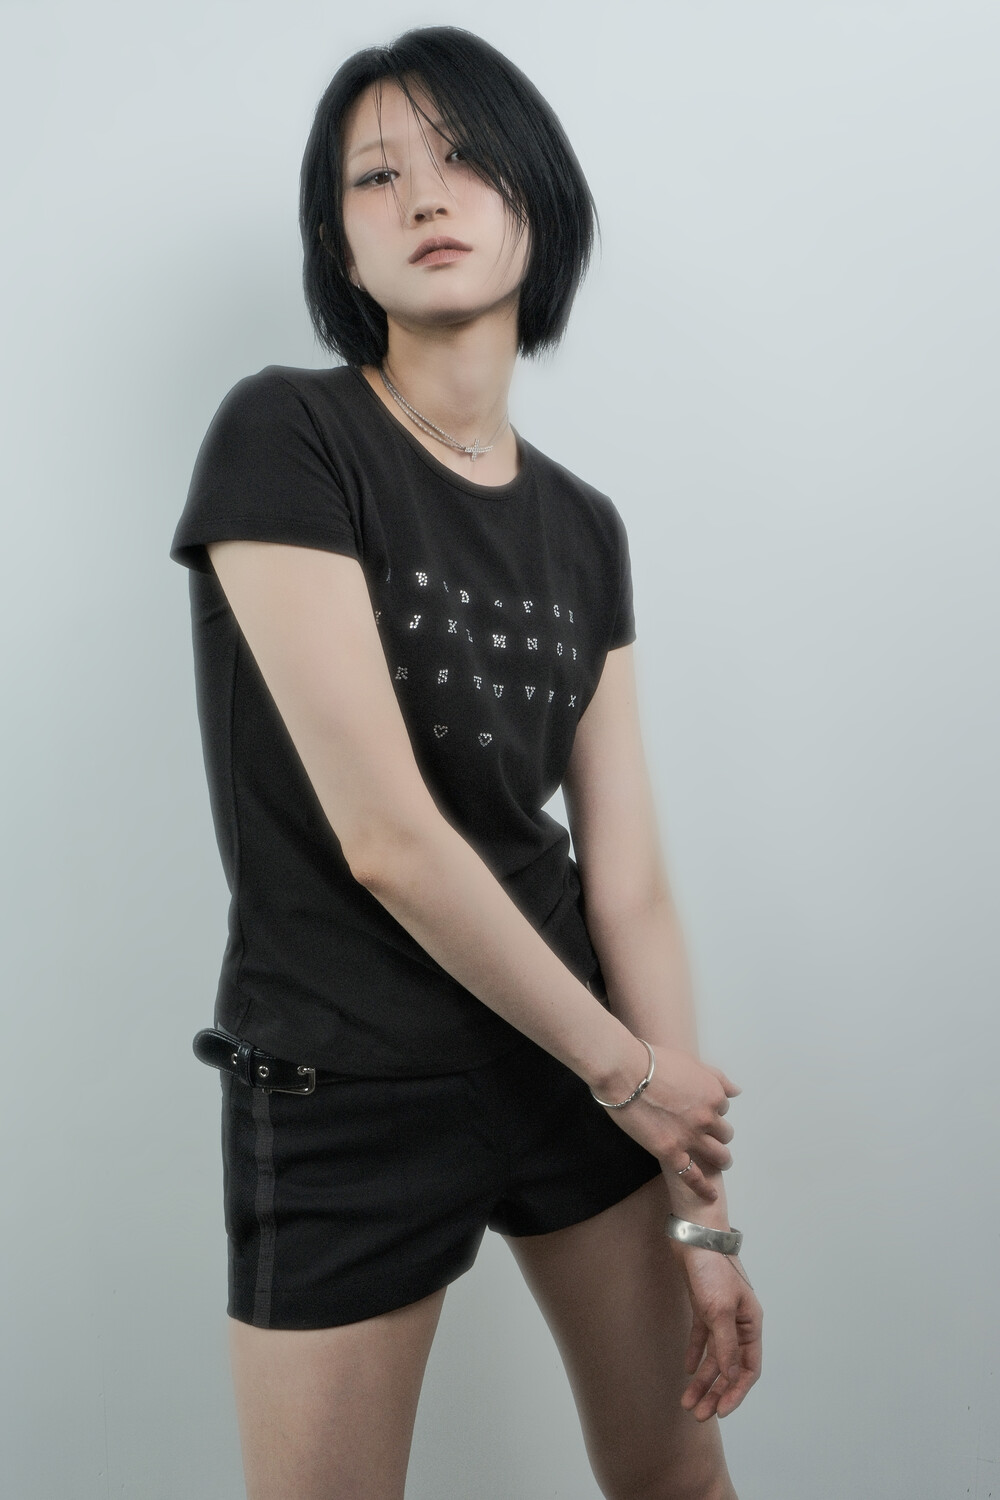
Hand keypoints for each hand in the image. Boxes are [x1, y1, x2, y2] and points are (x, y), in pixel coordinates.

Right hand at [602, 1042, 739, 1202]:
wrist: (625, 1072)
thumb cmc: (653, 1061)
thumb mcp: (691, 1063)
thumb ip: (716, 1078)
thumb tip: (735, 1091)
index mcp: (713, 1094)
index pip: (722, 1109)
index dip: (711, 1110)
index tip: (700, 1111)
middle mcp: (707, 1117)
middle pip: (724, 1134)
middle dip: (717, 1134)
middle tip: (707, 1135)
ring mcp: (690, 1137)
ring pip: (718, 1156)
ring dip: (720, 1159)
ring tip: (717, 1162)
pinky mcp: (671, 1153)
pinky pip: (694, 1177)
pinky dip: (704, 1188)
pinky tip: (710, 1195)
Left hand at [668, 1241, 761, 1418]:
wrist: (692, 1234)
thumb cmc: (711, 1268)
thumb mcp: (719, 1309)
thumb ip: (725, 1345)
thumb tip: (732, 1376)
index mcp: (750, 1323)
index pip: (748, 1367)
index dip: (736, 1392)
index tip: (721, 1412)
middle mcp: (738, 1322)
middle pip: (729, 1366)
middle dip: (716, 1392)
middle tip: (699, 1415)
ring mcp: (721, 1314)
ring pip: (714, 1356)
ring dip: (702, 1379)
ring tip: (687, 1402)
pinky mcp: (703, 1306)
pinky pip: (702, 1338)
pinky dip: (695, 1355)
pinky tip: (686, 1371)